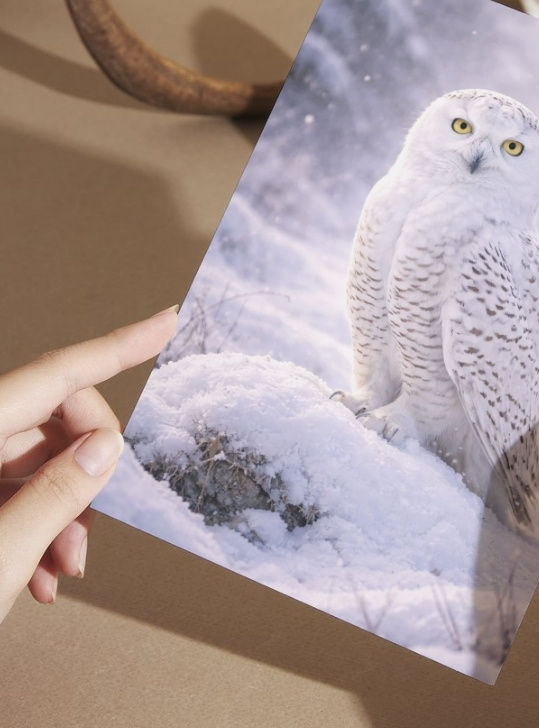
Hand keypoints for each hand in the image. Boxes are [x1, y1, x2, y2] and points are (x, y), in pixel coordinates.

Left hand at [0, 307, 177, 621]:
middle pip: (52, 421)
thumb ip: (55, 496)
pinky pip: (17, 490)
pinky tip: (46, 572)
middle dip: (88, 468)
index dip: (118, 347)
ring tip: (66, 567)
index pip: (54, 375)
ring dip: (68, 511)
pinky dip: (43, 526)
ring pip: (39, 462)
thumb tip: (104, 447)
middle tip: (92, 523)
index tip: (163, 323)